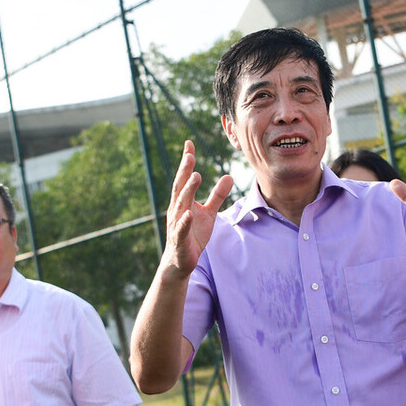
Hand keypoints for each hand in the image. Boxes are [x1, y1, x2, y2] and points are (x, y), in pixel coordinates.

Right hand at [164, 140, 233, 277]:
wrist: (181, 262)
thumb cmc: (193, 234)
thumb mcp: (209, 213)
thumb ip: (217, 195)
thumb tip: (229, 176)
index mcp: (184, 201)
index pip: (184, 178)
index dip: (187, 162)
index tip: (189, 144)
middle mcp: (177, 210)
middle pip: (180, 187)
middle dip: (185, 171)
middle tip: (190, 155)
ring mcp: (177, 224)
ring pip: (180, 205)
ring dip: (187, 191)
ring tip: (195, 176)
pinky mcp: (179, 240)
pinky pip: (182, 229)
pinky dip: (184, 221)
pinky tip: (189, 213)